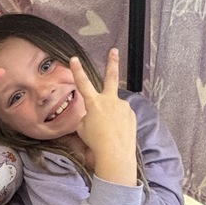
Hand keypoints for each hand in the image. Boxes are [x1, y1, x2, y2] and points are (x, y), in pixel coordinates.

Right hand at [70, 49, 137, 185]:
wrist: (115, 153)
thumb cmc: (95, 142)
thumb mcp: (83, 128)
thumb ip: (88, 116)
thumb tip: (94, 114)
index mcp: (94, 103)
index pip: (83, 83)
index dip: (77, 70)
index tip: (74, 58)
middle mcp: (110, 100)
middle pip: (111, 77)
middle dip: (112, 62)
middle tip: (114, 51)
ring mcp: (123, 107)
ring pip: (114, 107)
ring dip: (110, 116)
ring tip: (108, 131)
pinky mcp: (131, 114)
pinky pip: (121, 116)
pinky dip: (118, 123)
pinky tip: (116, 132)